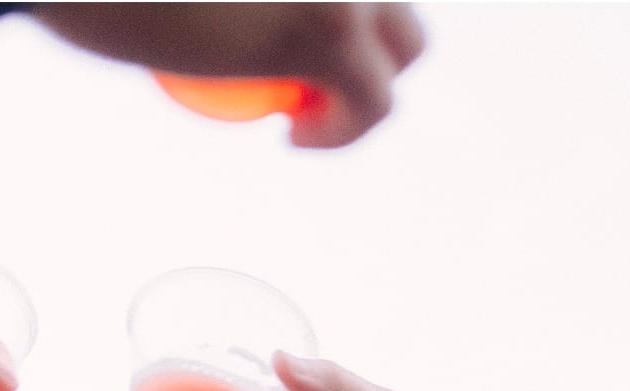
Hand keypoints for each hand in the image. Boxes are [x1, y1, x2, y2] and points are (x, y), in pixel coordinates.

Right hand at [33, 3, 425, 147]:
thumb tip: (222, 13)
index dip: (337, 4)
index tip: (289, 29)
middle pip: (394, 3)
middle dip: (376, 30)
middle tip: (318, 65)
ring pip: (406, 45)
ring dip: (371, 78)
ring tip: (307, 110)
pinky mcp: (337, 34)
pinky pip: (374, 102)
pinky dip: (340, 131)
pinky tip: (295, 139)